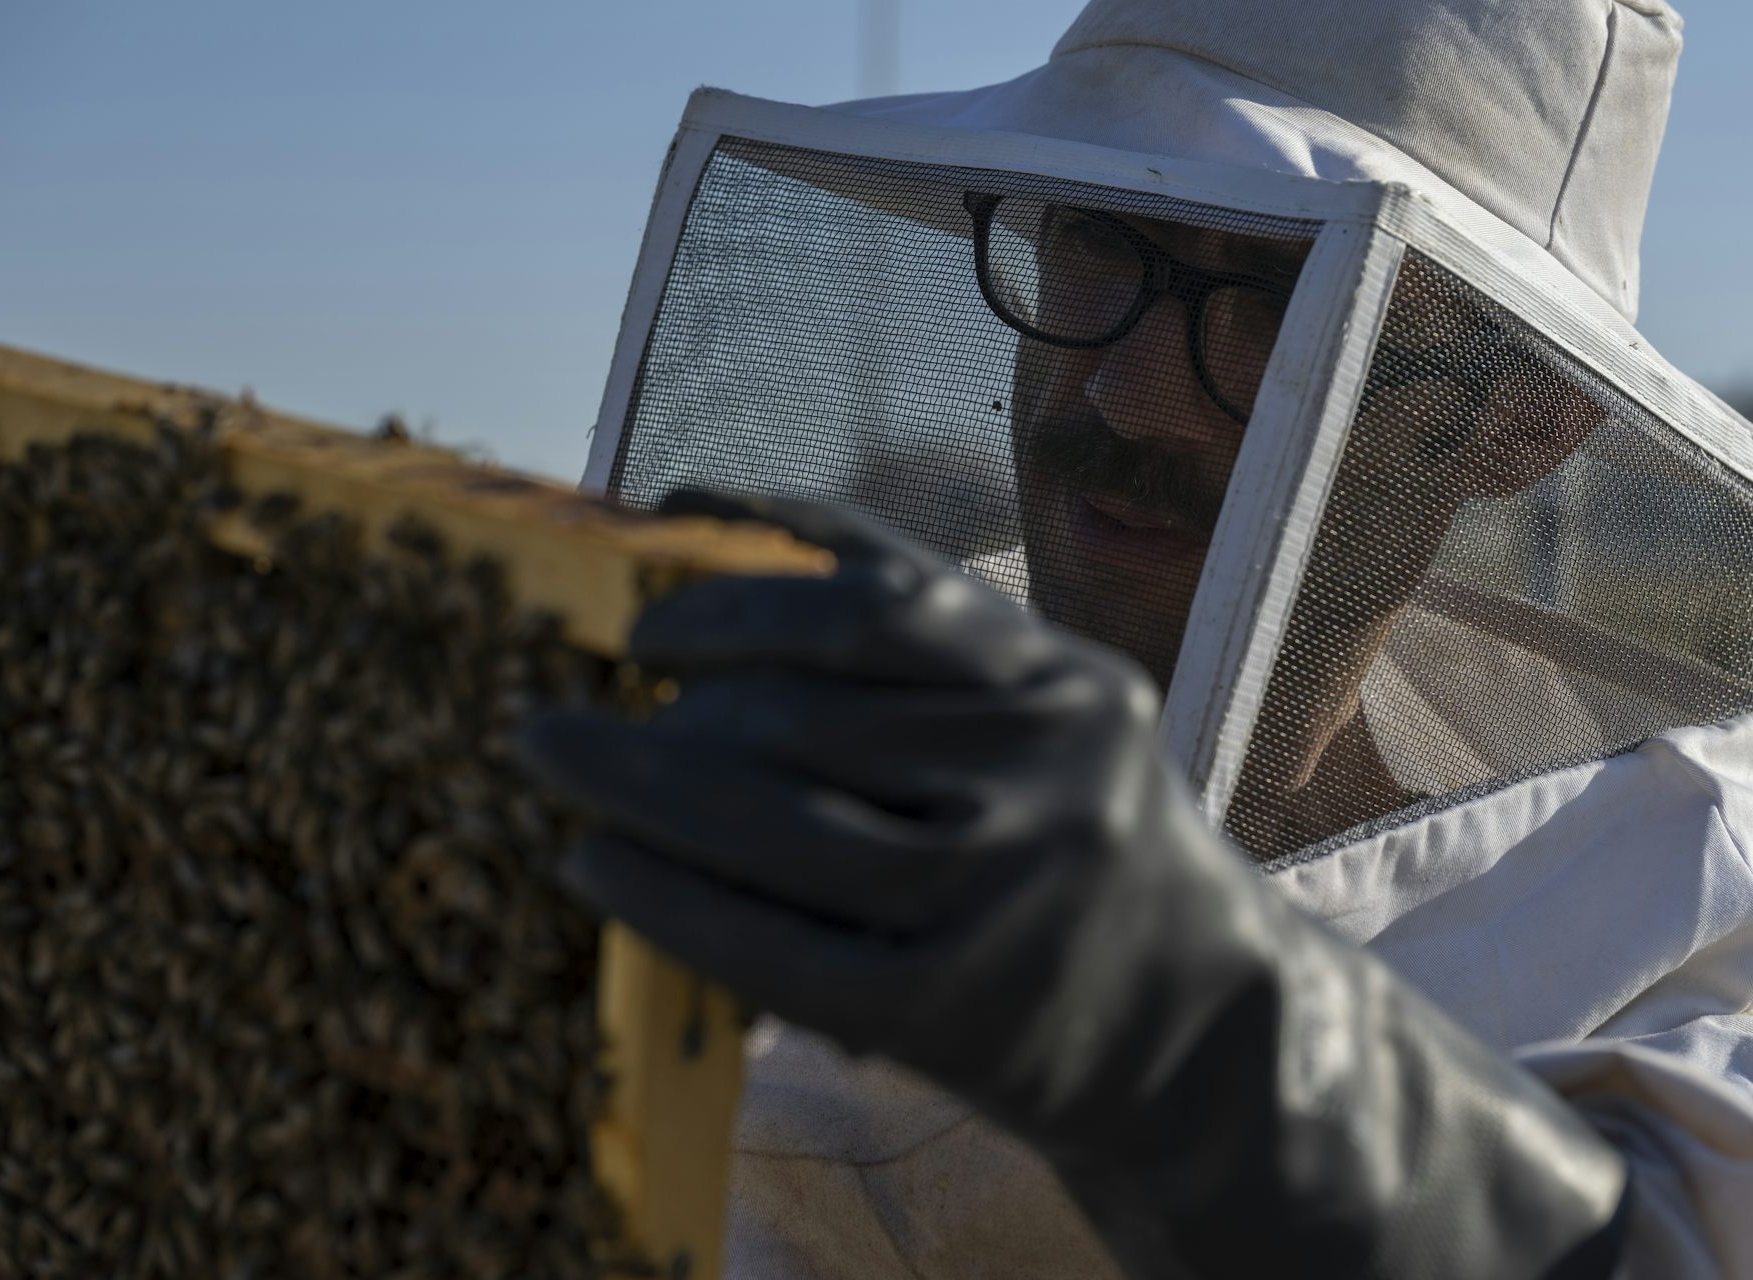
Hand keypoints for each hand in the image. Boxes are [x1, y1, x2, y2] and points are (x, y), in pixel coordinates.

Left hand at [523, 490, 1628, 1278]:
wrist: (1200, 1027)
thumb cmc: (1081, 842)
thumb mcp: (1043, 714)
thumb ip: (927, 633)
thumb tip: (716, 528)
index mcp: (1069, 680)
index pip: (880, 603)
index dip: (737, 599)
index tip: (638, 619)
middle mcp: (1052, 774)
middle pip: (809, 715)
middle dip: (658, 704)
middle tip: (552, 705)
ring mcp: (1009, 898)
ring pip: (779, 825)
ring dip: (635, 790)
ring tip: (554, 766)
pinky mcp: (956, 1014)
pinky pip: (778, 948)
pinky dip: (666, 902)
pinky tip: (594, 868)